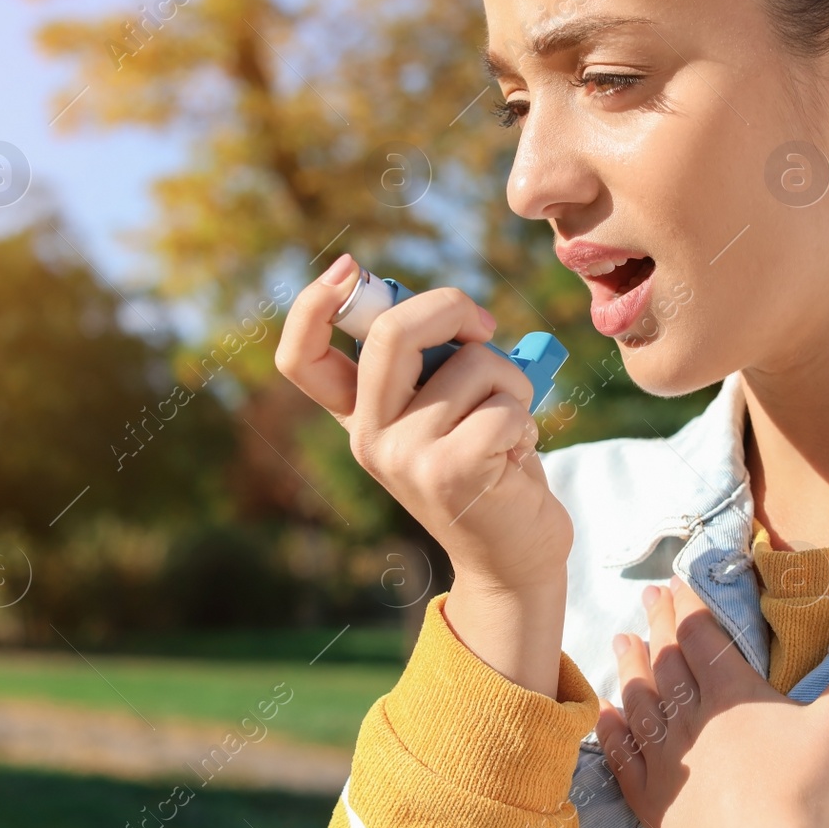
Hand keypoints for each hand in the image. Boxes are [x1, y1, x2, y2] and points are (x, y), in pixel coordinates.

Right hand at [275, 254, 572, 692]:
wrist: (514, 558)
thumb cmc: (491, 468)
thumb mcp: (449, 410)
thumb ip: (434, 365)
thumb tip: (451, 311)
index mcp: (362, 418)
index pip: (302, 360)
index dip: (313, 306)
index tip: (349, 268)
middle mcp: (370, 438)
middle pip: (391, 334)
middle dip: (450, 307)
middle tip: (484, 326)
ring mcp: (406, 457)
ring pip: (474, 364)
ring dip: (512, 383)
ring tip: (509, 426)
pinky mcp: (450, 473)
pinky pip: (504, 406)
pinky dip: (526, 420)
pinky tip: (517, 455)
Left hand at [594, 575, 828, 827]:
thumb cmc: (812, 793)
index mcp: (733, 693)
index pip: (700, 634)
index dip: (688, 605)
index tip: (676, 582)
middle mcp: (690, 718)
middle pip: (666, 660)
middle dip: (657, 625)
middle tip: (648, 597)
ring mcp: (666, 761)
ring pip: (638, 701)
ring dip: (629, 668)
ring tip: (621, 640)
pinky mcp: (653, 802)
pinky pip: (621, 757)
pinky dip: (610, 731)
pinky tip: (603, 714)